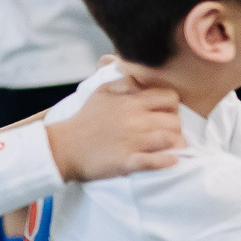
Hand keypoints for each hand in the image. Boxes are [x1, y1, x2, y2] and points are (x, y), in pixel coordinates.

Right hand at [45, 70, 185, 179]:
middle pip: (174, 121)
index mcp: (131, 102)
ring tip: (174, 148)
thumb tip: (140, 79)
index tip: (166, 114)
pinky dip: (167, 162)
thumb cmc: (84, 120)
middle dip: (176, 127)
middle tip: (170, 133)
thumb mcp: (101, 92)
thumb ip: (123, 82)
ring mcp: (132, 141)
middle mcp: (135, 120)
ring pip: (170, 140)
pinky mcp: (127, 162)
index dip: (172, 106)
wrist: (64, 147)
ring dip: (176, 145)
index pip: (169, 98)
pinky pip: (156, 162)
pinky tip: (172, 161)